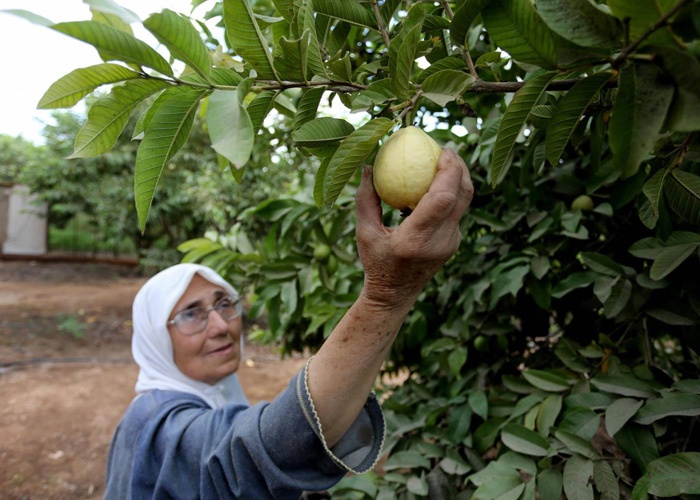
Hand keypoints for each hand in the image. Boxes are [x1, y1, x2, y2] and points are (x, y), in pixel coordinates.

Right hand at [355, 148, 473, 308]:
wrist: (395, 295)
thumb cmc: (375, 262)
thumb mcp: (364, 232)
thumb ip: (366, 199)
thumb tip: (368, 166)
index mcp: (416, 239)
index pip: (442, 199)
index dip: (449, 171)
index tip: (442, 150)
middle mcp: (439, 241)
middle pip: (462, 196)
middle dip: (460, 167)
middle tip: (446, 148)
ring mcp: (451, 243)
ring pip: (465, 202)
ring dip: (459, 177)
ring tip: (445, 159)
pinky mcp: (454, 242)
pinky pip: (458, 210)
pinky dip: (452, 191)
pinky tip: (439, 180)